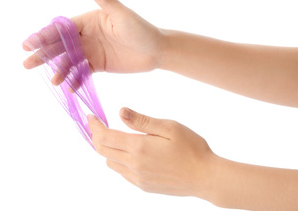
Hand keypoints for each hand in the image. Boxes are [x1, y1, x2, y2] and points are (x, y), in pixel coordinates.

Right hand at [23, 0, 163, 84]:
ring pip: (70, 61)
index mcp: (88, 21)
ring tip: (52, 80)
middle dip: (43, 54)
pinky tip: (69, 87)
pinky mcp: (98, 65)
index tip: (28, 44)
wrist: (157, 51)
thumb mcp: (121, 14)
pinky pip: (82, 72)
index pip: (61, 29)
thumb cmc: (141, 29)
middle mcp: (86, 36)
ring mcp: (91, 52)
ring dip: (59, 69)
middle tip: (27, 64)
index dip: (44, 35)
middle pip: (60, 46)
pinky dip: (75, 79)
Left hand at [88, 108, 217, 198]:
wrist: (205, 177)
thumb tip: (120, 111)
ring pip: (110, 162)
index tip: (91, 116)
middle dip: (96, 135)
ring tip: (113, 137)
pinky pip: (122, 173)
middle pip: (102, 150)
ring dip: (106, 149)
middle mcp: (134, 165)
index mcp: (138, 147)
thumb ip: (142, 120)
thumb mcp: (169, 127)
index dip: (94, 125)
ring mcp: (137, 178)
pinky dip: (117, 160)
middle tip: (97, 124)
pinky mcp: (143, 186)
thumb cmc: (191, 148)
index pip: (105, 136)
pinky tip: (128, 153)